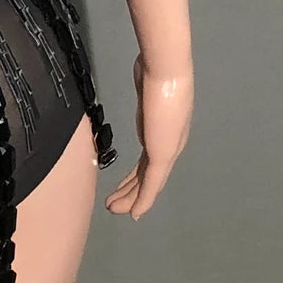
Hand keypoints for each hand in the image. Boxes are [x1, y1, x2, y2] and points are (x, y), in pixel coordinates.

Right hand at [104, 51, 192, 220]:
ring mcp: (167, 149)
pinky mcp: (162, 154)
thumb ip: (146, 87)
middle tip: (114, 203)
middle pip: (147, 173)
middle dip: (130, 189)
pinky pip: (151, 183)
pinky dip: (143, 199)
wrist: (166, 70)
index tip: (125, 185)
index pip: (149, 158)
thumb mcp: (148, 82)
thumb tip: (143, 74)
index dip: (137, 175)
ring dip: (132, 197)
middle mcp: (168, 142)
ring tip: (115, 210)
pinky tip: (135, 212)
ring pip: (147, 182)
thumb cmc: (155, 69)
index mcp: (165, 129)